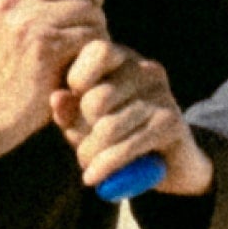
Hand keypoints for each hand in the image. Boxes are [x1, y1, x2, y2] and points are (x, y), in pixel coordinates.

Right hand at [0, 0, 104, 160]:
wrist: (3, 100)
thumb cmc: (23, 49)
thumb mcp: (26, 6)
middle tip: (87, 16)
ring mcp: (27, 21)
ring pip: (89, 6)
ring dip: (96, 23)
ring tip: (80, 39)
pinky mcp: (46, 46)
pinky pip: (91, 32)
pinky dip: (94, 45)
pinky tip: (80, 56)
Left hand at [53, 39, 215, 197]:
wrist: (168, 164)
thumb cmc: (118, 134)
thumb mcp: (84, 121)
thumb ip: (69, 109)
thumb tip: (56, 99)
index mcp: (123, 59)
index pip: (97, 51)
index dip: (78, 81)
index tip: (76, 106)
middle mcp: (145, 70)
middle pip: (96, 99)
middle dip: (81, 131)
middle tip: (83, 148)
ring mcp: (161, 95)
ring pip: (108, 128)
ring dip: (90, 155)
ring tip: (87, 166)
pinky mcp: (171, 123)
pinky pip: (126, 147)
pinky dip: (104, 167)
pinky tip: (92, 177)